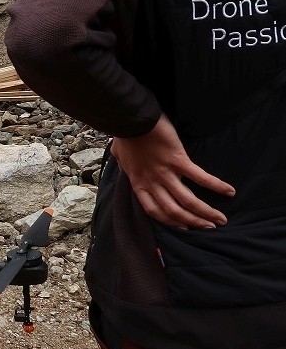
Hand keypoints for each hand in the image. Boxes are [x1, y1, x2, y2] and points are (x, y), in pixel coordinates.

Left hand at [111, 115, 234, 229]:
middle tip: (208, 229)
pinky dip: (216, 185)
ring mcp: (165, 172)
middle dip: (192, 222)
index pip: (154, 211)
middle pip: (173, 211)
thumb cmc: (125, 134)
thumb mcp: (120, 154)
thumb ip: (125, 162)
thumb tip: (123, 160)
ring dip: (205, 212)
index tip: (183, 228)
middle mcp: (152, 182)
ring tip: (220, 220)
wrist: (130, 119)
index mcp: (138, 183)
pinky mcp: (178, 160)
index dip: (170, 222)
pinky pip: (199, 177)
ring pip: (187, 200)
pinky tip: (229, 191)